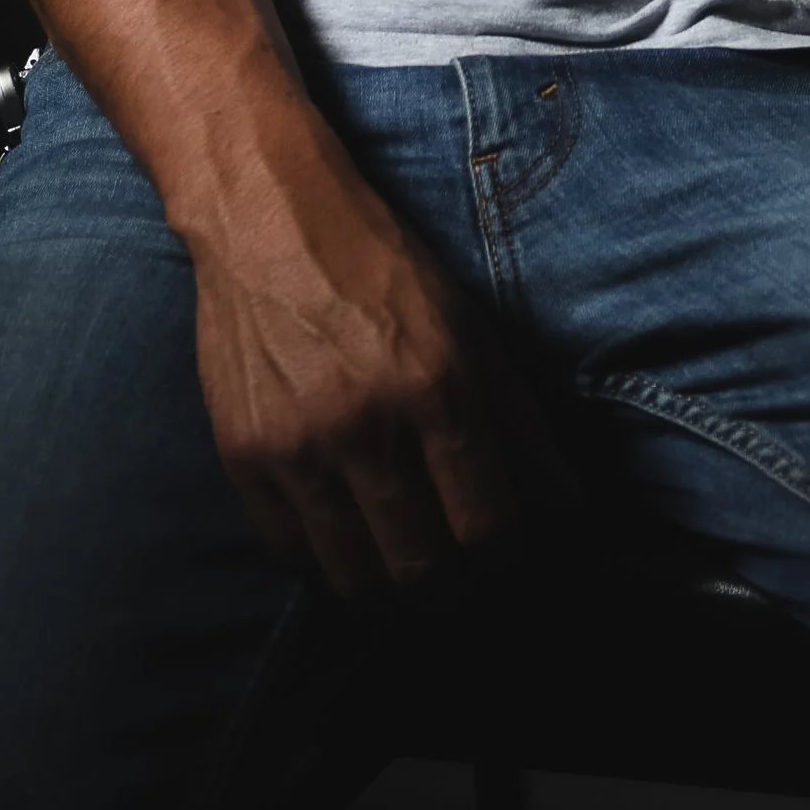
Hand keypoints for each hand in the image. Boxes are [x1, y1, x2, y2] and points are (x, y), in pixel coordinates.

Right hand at [186, 117, 575, 593]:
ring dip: (386, 587)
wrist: (267, 219)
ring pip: (353, 577)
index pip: (486, 527)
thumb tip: (567, 504)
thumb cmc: (379, 268)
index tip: (503, 559)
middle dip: (450, 590)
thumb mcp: (468, 327)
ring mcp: (298, 447)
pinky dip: (322, 559)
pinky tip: (342, 534)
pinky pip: (288, 551)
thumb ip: (518, 422)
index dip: (504, 561)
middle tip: (456, 580)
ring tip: (400, 566)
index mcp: (437, 388)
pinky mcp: (242, 455)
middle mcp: (367, 425)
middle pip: (422, 568)